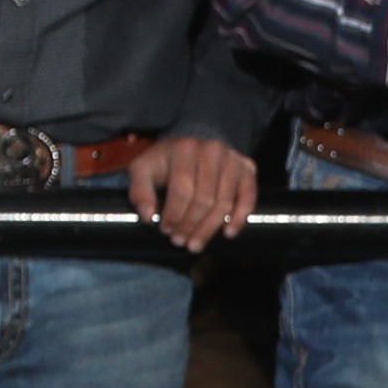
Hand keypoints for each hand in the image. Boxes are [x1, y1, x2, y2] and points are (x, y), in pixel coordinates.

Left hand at [127, 132, 255, 252]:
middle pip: (204, 199)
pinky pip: (248, 198)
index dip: (174, 214)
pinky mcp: (247, 168)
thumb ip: (139, 191)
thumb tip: (148, 217)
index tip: (166, 230)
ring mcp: (233, 159)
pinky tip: (228, 233)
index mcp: (185, 149)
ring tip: (195, 244)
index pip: (182, 190)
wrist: (195, 143)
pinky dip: (240, 218)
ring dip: (210, 228)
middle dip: (190, 225)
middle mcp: (212, 151)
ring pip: (224, 203)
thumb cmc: (167, 161)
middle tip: (180, 241)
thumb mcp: (144, 169)